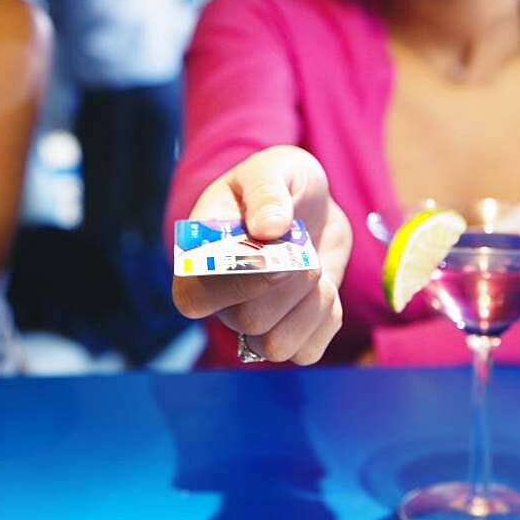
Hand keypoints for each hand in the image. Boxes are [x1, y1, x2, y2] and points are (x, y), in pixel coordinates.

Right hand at [172, 145, 351, 364]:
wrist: (310, 205)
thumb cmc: (279, 184)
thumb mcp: (272, 168)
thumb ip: (266, 191)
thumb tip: (268, 228)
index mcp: (199, 259)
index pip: (193, 297)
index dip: (237, 281)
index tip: (274, 246)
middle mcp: (220, 300)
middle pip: (249, 321)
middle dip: (291, 281)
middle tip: (304, 248)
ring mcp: (253, 322)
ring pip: (276, 347)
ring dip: (310, 305)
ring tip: (315, 269)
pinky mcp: (289, 335)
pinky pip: (307, 352)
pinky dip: (326, 319)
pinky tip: (323, 288)